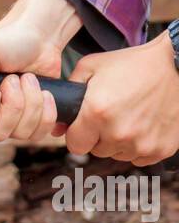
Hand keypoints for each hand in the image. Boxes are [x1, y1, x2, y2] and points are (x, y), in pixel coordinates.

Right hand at [0, 0, 80, 143]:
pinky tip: (44, 92)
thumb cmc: (7, 40)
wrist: (40, 36)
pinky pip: (39, 134)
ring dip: (31, 102)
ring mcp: (8, 121)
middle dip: (13, 104)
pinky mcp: (31, 121)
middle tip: (13, 78)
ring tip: (27, 79)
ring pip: (20, 134)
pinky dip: (46, 111)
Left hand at [64, 30, 178, 165]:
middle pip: (96, 150)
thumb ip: (69, 92)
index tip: (87, 124)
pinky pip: (139, 157)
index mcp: (97, 114)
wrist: (177, 64)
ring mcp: (141, 144)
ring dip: (120, 141)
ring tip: (132, 115)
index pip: (74, 145)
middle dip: (100, 135)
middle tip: (114, 113)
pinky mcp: (160, 150)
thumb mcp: (93, 67)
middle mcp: (118, 133)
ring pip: (118, 155)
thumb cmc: (134, 64)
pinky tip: (146, 124)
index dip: (79, 133)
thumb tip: (56, 126)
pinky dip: (140, 145)